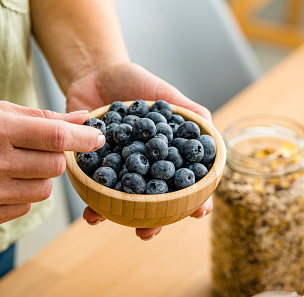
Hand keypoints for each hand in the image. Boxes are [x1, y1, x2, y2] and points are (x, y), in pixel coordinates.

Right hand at [0, 101, 103, 225]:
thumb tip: (86, 119)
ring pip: (45, 189)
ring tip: (19, 164)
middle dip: (57, 156)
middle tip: (40, 148)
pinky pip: (27, 206)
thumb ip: (46, 117)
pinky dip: (24, 192)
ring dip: (41, 176)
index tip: (99, 138)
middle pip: (55, 166)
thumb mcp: (0, 110)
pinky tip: (3, 179)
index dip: (83, 139)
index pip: (54, 137)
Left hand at [65, 61, 213, 239]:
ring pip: (124, 201)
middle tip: (150, 231)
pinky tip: (91, 213)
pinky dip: (93, 204)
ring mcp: (118, 169)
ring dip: (122, 218)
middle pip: (154, 200)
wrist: (95, 72)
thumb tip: (212, 134)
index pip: (184, 182)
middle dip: (155, 220)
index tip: (199, 211)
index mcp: (165, 154)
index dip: (194, 198)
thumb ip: (190, 113)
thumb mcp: (166, 95)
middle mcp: (144, 166)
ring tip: (120, 226)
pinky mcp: (93, 167)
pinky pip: (94, 190)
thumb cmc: (135, 82)